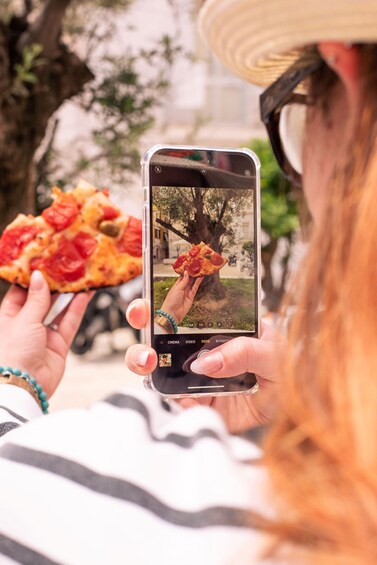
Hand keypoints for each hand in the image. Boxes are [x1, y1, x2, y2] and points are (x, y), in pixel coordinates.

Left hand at [0, 270, 92, 397]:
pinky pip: (69, 323)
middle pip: (42, 300)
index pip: (21, 293)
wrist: (24, 386)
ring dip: (68, 295)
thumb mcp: (23, 319)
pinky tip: (84, 295)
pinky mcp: (59, 345)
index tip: (44, 262)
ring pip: (58, 310)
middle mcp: (25, 325)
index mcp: (8, 317)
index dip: (33, 279)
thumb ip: (36, 298)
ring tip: (79, 278)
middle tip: (66, 267)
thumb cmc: (12, 353)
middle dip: (54, 285)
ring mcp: (43, 335)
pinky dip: (77, 309)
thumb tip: (39, 276)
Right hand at [125, 299, 283, 431]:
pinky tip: (174, 398)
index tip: (147, 296)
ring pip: (155, 365)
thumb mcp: (273, 353)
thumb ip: (243, 351)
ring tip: (148, 359)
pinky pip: (171, 402)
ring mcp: (192, 377)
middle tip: (141, 317)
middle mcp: (198, 348)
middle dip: (143, 321)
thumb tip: (204, 363)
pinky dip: (165, 400)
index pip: (184, 307)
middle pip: (160, 331)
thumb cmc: (288, 370)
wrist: (296, 411)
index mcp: (216, 327)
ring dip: (141, 359)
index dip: (161, 298)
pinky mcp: (194, 405)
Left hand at [159, 271, 202, 323]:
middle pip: (188, 279)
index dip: (186, 271)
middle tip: (196, 267)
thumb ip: (183, 281)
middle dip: (192, 274)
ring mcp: (187, 292)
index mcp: (176, 285)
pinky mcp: (191, 296)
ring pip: (192, 283)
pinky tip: (200, 278)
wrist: (173, 313)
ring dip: (196, 277)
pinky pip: (195, 288)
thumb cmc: (171, 301)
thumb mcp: (177, 288)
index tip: (190, 266)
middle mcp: (182, 288)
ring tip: (200, 271)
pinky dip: (198, 283)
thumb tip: (186, 272)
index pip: (182, 276)